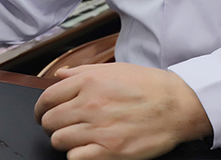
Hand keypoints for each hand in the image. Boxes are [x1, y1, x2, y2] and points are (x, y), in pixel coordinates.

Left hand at [34, 63, 211, 159]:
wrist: (178, 105)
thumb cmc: (150, 86)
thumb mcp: (115, 69)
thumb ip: (83, 72)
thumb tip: (59, 76)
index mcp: (89, 82)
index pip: (47, 98)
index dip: (42, 108)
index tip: (44, 113)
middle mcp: (90, 105)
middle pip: (50, 121)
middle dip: (52, 125)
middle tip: (62, 126)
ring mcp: (99, 129)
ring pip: (59, 141)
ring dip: (64, 140)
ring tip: (77, 137)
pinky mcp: (110, 151)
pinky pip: (75, 158)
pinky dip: (77, 155)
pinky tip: (88, 148)